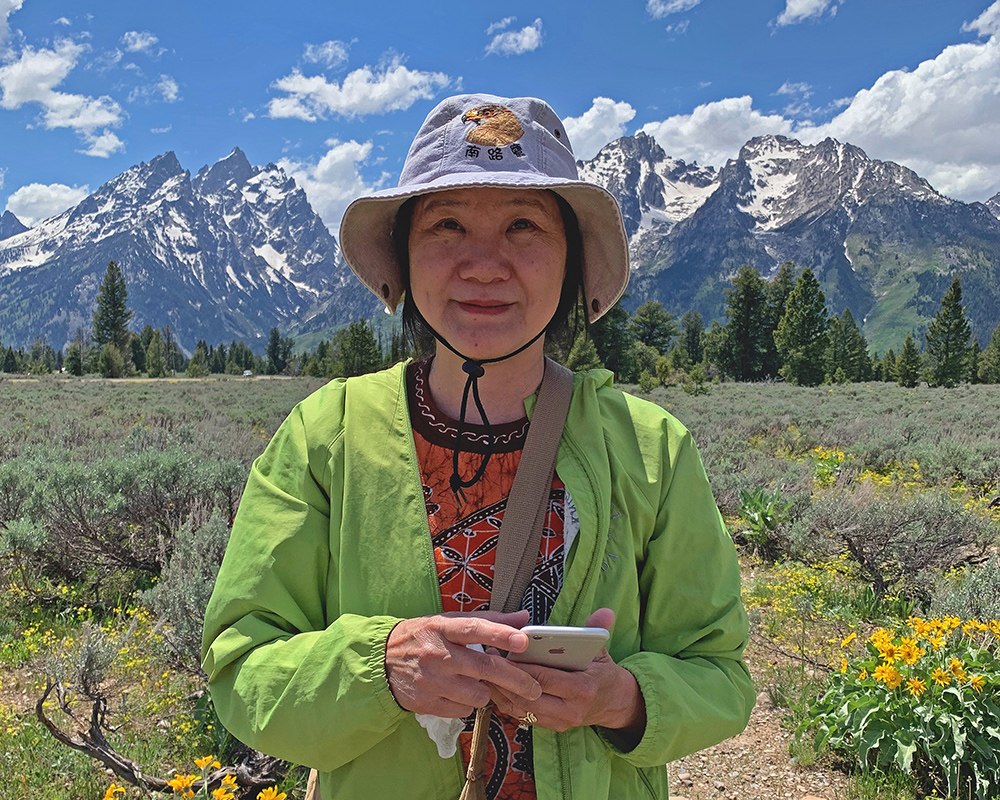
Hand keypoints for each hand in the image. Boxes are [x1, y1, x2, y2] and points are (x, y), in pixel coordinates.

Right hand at [385, 610, 541, 718]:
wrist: (381, 661)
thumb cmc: (423, 637)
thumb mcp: (449, 621)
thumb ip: (489, 619)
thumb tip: (523, 617)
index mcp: (442, 628)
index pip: (474, 629)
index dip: (500, 635)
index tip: (523, 640)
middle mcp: (437, 654)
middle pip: (484, 669)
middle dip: (515, 680)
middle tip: (534, 688)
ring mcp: (431, 681)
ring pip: (477, 695)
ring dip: (485, 692)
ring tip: (475, 682)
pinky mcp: (426, 703)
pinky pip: (462, 710)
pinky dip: (466, 704)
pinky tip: (457, 693)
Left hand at [488, 609, 645, 741]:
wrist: (612, 704)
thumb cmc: (601, 672)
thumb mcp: (601, 651)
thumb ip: (597, 631)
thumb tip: (605, 611)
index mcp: (583, 688)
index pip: (545, 678)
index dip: (522, 667)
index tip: (503, 652)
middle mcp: (571, 710)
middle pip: (530, 695)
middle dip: (507, 678)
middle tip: (489, 660)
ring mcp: (561, 722)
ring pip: (523, 709)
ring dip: (502, 692)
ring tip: (487, 672)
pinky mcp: (551, 727)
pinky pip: (523, 717)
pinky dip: (508, 703)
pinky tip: (495, 687)